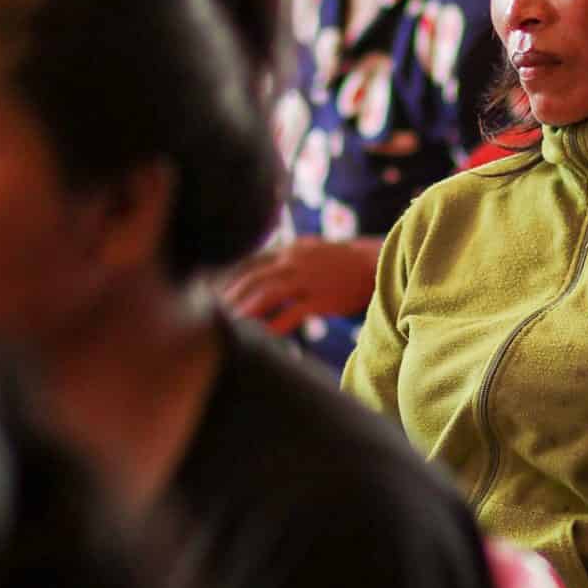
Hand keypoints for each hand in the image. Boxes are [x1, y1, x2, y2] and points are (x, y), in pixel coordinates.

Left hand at [219, 237, 382, 334]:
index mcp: (290, 250)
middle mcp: (294, 261)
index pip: (249, 262)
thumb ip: (286, 257)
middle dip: (230, 296)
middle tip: (211, 313)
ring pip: (267, 294)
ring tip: (229, 325)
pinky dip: (274, 326)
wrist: (376, 263)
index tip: (210, 293)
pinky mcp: (321, 298)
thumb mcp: (311, 250)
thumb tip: (260, 267)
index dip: (228, 278)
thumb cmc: (342, 261)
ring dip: (245, 310)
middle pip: (253, 278)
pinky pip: (291, 314)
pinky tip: (261, 338)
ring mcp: (308, 279)